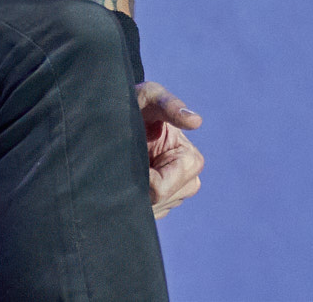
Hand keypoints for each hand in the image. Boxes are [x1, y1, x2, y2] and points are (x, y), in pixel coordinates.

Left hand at [136, 81, 204, 217]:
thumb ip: (169, 106)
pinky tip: (126, 183)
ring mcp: (173, 196)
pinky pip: (144, 216)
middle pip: (158, 203)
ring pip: (150, 211)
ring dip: (132, 195)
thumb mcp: (149, 97)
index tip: (130, 162)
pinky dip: (131, 204)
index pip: (163, 189)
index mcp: (190, 160)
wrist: (116, 118)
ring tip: (126, 170)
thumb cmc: (135, 104)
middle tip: (125, 165)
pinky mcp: (159, 206)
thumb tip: (196, 121)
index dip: (142, 180)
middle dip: (137, 188)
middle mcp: (187, 181)